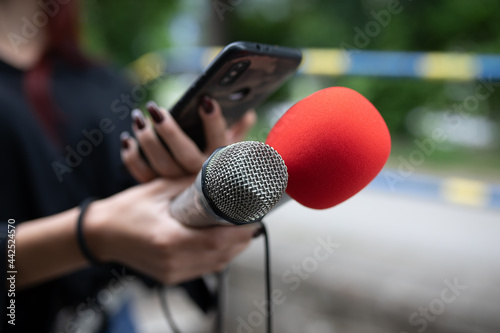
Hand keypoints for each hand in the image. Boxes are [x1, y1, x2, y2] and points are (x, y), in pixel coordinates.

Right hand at [85, 178, 258, 284]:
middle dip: (242, 239)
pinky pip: (204, 269)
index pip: (217, 241)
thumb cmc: (127, 209)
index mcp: (168, 239)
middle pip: (221, 255)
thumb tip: (222, 172)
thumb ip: (192, 183)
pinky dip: (219, 256)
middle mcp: (172, 261)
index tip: (255, 216)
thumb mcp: (159, 189)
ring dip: (233, 249)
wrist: (101, 234)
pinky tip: (224, 242)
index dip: (241, 231)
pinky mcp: (170, 277)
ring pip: (216, 265)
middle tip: (253, 219)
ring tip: (243, 229)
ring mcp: (171, 272)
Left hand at [120, 97, 255, 182]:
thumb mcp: (228, 151)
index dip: (213, 122)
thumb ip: (237, 132)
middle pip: (184, 154)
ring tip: (138, 118)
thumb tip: (248, 114)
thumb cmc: (215, 168)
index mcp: (219, 163)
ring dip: (147, 141)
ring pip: (161, 165)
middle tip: (156, 110)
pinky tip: (127, 140)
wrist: (201, 209)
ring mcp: (178, 186)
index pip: (219, 142)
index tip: (206, 100)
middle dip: (169, 131)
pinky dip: (131, 158)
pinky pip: (143, 174)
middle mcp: (200, 177)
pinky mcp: (159, 190)